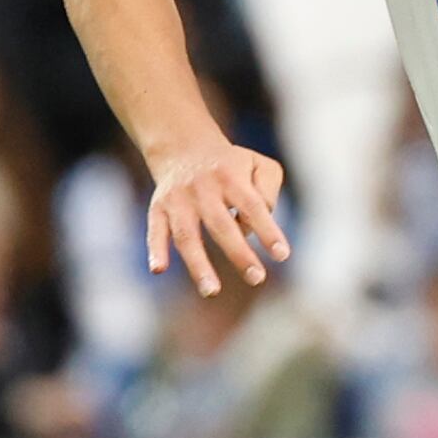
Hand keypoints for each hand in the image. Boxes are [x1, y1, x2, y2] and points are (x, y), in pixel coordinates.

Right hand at [143, 134, 290, 295]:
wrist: (183, 146)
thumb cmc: (232, 165)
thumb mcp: (259, 165)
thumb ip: (268, 192)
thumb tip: (254, 229)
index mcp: (232, 177)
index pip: (253, 206)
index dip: (268, 231)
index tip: (281, 255)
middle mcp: (204, 189)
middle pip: (221, 224)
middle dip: (239, 254)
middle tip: (257, 278)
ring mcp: (179, 200)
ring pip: (187, 235)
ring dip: (198, 265)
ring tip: (212, 291)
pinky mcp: (158, 208)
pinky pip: (155, 230)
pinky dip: (156, 249)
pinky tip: (159, 269)